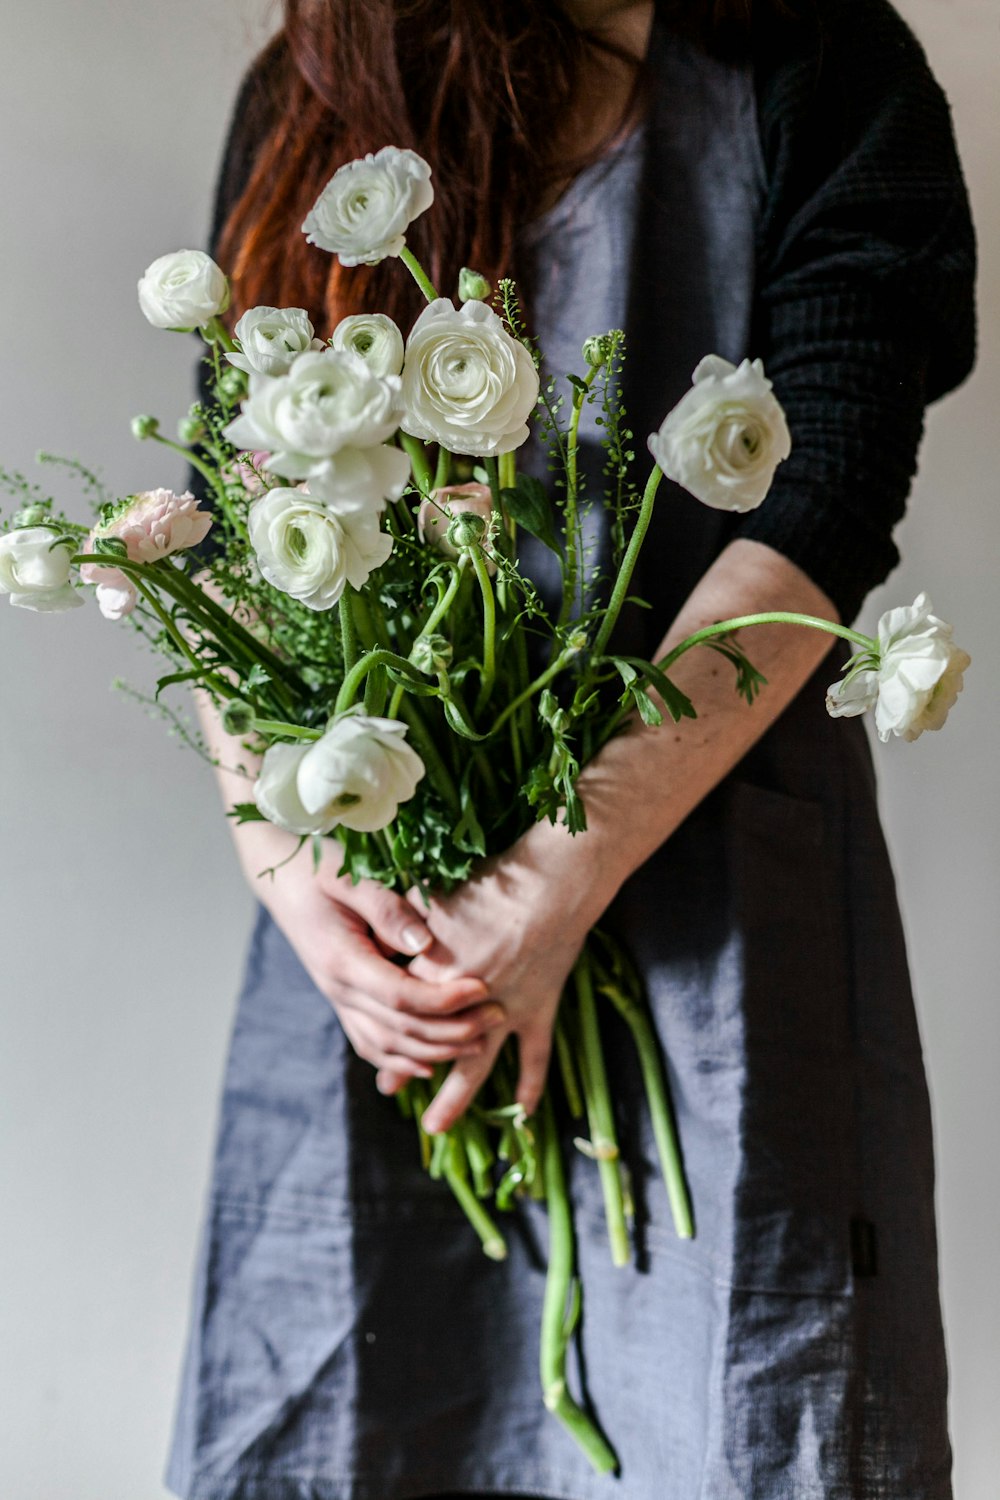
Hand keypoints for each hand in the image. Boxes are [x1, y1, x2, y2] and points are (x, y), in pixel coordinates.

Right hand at [254, 834, 503, 1083]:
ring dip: (435, 1052)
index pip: (400, 996)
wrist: (282, 881)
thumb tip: (423, 943)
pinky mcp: (343, 1002)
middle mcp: (337, 989)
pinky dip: (402, 1061)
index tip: (484, 988)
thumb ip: (386, 908)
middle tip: (498, 1016)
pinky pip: (371, 1045)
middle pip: (399, 1029)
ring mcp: (338, 1000)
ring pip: (386, 1046)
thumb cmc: (318, 869)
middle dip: (452, 1031)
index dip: (444, 999)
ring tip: (480, 1043)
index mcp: (341, 960)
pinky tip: (431, 1064)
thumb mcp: (350, 878)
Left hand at [388, 826, 605, 1132]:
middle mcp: (464, 1000)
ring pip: (475, 1065)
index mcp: (434, 970)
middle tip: (387, 1089)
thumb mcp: (437, 895)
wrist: (553, 882)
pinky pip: (535, 1055)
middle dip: (406, 1069)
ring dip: (453, 1098)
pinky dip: (530, 1084)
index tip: (365, 1038)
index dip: (381, 1027)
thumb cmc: (493, 880)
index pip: (399, 1007)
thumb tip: (380, 929)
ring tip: (434, 1127)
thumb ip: (405, 917)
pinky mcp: (538, 1008)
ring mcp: (505, 1010)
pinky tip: (523, 1114)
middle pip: (428, 1046)